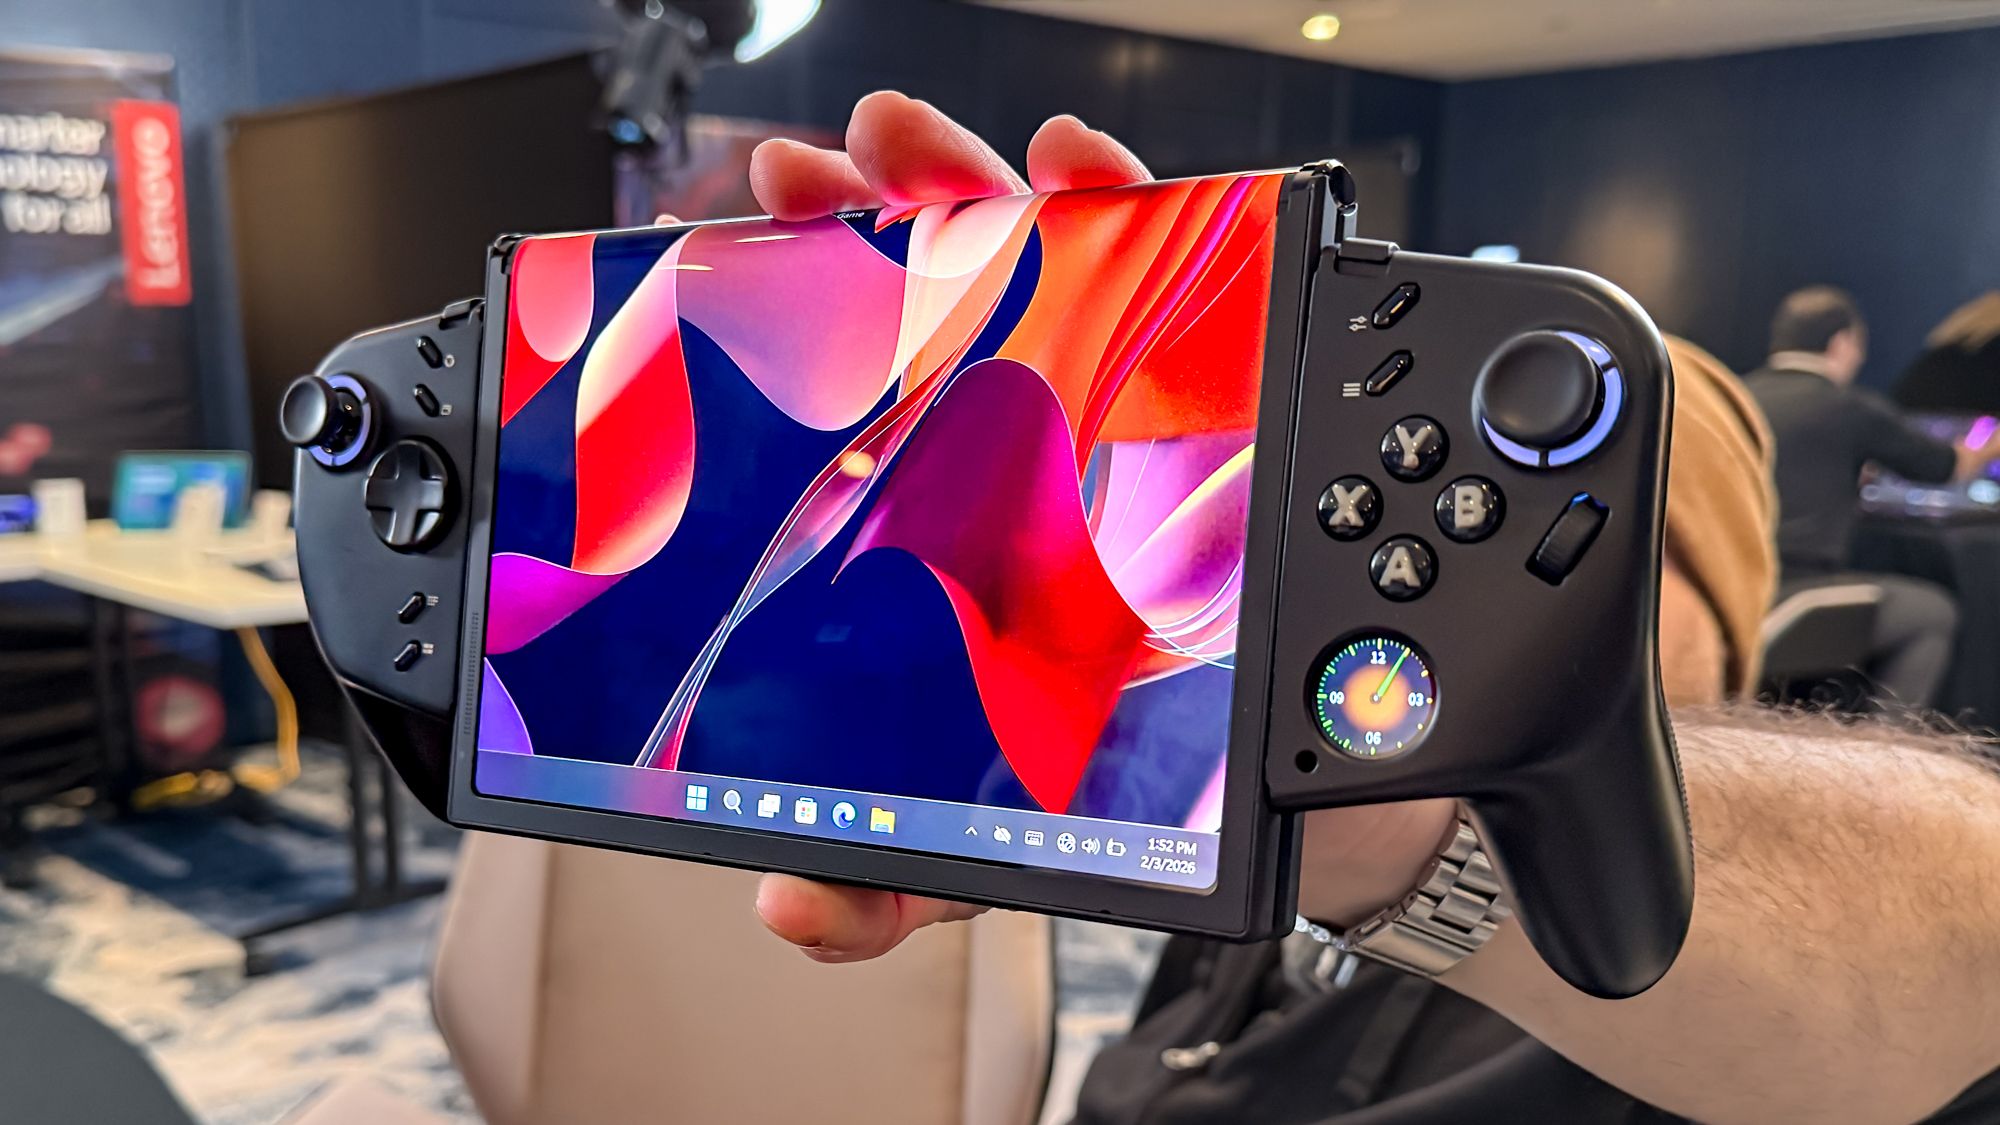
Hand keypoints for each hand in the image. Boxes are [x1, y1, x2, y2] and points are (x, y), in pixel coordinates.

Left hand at [746, 91, 1456, 960]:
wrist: (1319, 806)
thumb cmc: (1151, 799)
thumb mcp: (999, 855)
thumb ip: (894, 889)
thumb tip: (794, 908)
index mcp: (948, 547)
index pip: (860, 420)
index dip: (790, 343)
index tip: (724, 273)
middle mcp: (1021, 468)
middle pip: (923, 320)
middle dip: (848, 231)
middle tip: (792, 184)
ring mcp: (1114, 424)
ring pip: (1027, 272)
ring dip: (954, 183)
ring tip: (893, 138)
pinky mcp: (1218, 405)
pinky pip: (1173, 278)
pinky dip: (1118, 195)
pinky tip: (1073, 154)